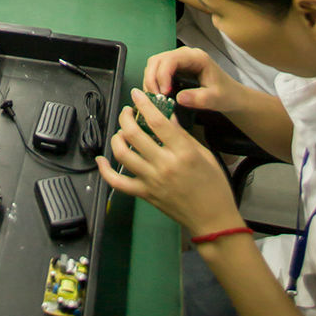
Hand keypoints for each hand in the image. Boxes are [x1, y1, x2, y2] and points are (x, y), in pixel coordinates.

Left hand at [96, 90, 240, 234]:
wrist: (213, 220)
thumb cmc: (214, 186)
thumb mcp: (204, 154)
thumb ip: (183, 135)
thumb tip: (167, 116)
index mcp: (183, 152)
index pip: (157, 122)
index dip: (144, 104)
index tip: (136, 94)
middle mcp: (164, 165)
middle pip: (134, 135)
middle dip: (125, 117)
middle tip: (128, 112)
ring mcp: (152, 181)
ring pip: (122, 154)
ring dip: (117, 137)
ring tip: (121, 131)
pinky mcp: (144, 194)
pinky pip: (117, 183)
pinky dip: (105, 170)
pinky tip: (101, 159)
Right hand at [143, 46, 241, 116]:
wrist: (230, 95)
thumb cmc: (225, 94)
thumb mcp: (216, 99)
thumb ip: (200, 98)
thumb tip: (179, 98)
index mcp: (196, 57)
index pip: (171, 60)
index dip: (163, 75)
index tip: (164, 93)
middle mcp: (184, 55)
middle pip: (158, 60)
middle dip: (152, 78)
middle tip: (155, 97)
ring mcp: (178, 60)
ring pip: (154, 65)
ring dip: (150, 81)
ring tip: (155, 98)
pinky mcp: (173, 68)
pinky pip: (156, 71)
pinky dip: (153, 83)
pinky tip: (157, 95)